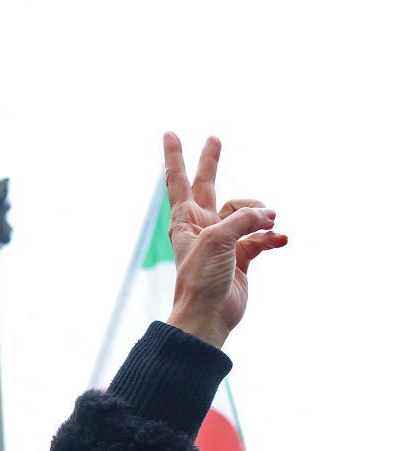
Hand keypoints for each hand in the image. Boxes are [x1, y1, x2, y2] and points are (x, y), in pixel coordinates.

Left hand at [162, 133, 287, 347]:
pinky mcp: (241, 258)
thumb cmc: (201, 278)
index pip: (178, 181)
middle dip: (212, 163)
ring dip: (260, 214)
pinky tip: (282, 238)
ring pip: (246, 213)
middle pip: (209, 186)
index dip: (175, 157)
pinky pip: (261, 238)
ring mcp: (223, 241)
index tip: (170, 133)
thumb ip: (242, 219)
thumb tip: (268, 216)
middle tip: (215, 139)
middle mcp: (203, 227)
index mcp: (186, 220)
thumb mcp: (218, 240)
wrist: (209, 315)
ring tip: (270, 220)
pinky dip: (272, 237)